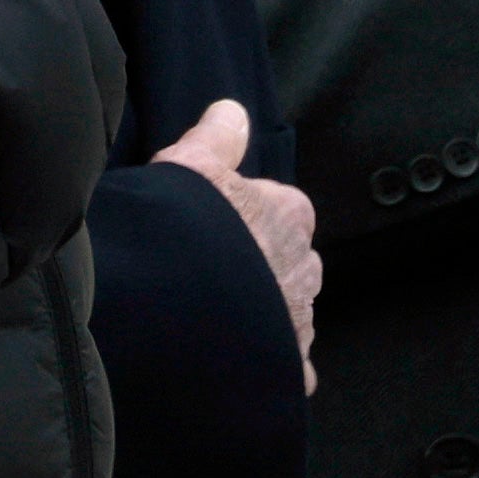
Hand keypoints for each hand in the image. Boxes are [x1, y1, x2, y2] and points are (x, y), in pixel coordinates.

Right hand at [156, 99, 318, 391]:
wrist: (173, 304)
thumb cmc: (181, 227)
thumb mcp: (189, 165)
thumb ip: (216, 137)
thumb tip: (232, 111)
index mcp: (289, 214)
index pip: (279, 211)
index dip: (242, 221)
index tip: (210, 231)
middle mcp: (305, 266)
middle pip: (287, 264)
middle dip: (259, 271)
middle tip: (208, 277)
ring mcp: (298, 319)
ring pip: (288, 314)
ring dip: (262, 319)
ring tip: (214, 323)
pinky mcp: (287, 365)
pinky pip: (288, 366)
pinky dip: (270, 367)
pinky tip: (240, 366)